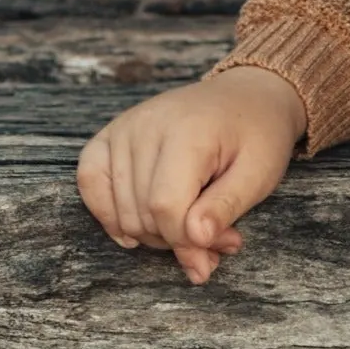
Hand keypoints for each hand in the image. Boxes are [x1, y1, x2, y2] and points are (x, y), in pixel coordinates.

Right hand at [76, 68, 306, 283]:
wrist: (245, 96)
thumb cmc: (257, 136)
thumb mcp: (259, 174)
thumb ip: (225, 208)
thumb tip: (194, 243)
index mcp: (188, 131)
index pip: (166, 206)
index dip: (187, 240)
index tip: (216, 251)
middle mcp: (146, 126)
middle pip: (142, 213)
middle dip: (178, 240)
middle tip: (216, 241)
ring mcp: (123, 128)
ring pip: (121, 210)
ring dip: (154, 234)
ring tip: (192, 230)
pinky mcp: (110, 135)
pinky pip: (90, 182)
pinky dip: (109, 214)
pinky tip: (135, 232)